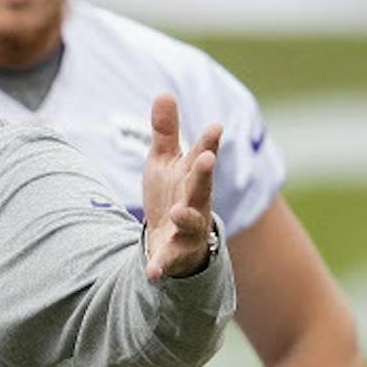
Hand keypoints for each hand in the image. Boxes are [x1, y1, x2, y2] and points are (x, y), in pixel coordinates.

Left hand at [139, 92, 223, 279]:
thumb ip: (164, 132)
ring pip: (192, 221)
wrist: (174, 239)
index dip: (208, 142)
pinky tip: (151, 273)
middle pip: (202, 186)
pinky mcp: (175, 253)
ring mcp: (188, 229)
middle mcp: (196, 201)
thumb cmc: (173, 193)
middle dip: (205, 173)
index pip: (202, 156)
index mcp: (193, 176)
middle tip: (207, 158)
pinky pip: (169, 260)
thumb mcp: (164, 161)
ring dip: (186, 216)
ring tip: (176, 211)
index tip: (215, 126)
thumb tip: (163, 92)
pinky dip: (161, 266)